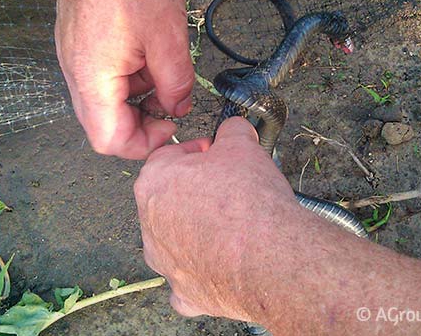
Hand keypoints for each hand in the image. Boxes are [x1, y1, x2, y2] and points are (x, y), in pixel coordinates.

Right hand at [54, 0, 193, 158]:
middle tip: (169, 105)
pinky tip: (146, 52)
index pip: (109, 140)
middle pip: (101, 122)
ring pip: (101, 97)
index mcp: (91, 77)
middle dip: (139, 122)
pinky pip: (97, 72)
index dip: (145, 144)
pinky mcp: (76, 36)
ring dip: (134, 96)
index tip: (172, 127)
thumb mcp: (170, 40)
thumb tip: (178, 107)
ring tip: (161, 70)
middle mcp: (72, 69)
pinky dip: (124, 75)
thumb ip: (176, 85)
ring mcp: (70, 51)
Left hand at [133, 117, 298, 319]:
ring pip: (176, 239)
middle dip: (196, 190)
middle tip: (228, 187)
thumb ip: (231, 131)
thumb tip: (233, 129)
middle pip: (169, 198)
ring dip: (197, 230)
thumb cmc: (249, 202)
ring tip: (232, 225)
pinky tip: (223, 263)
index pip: (168, 157)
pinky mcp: (185, 292)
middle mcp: (150, 224)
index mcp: (154, 182)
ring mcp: (165, 262)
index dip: (197, 153)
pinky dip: (202, 271)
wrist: (270, 257)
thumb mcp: (242, 145)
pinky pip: (187, 280)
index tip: (216, 155)